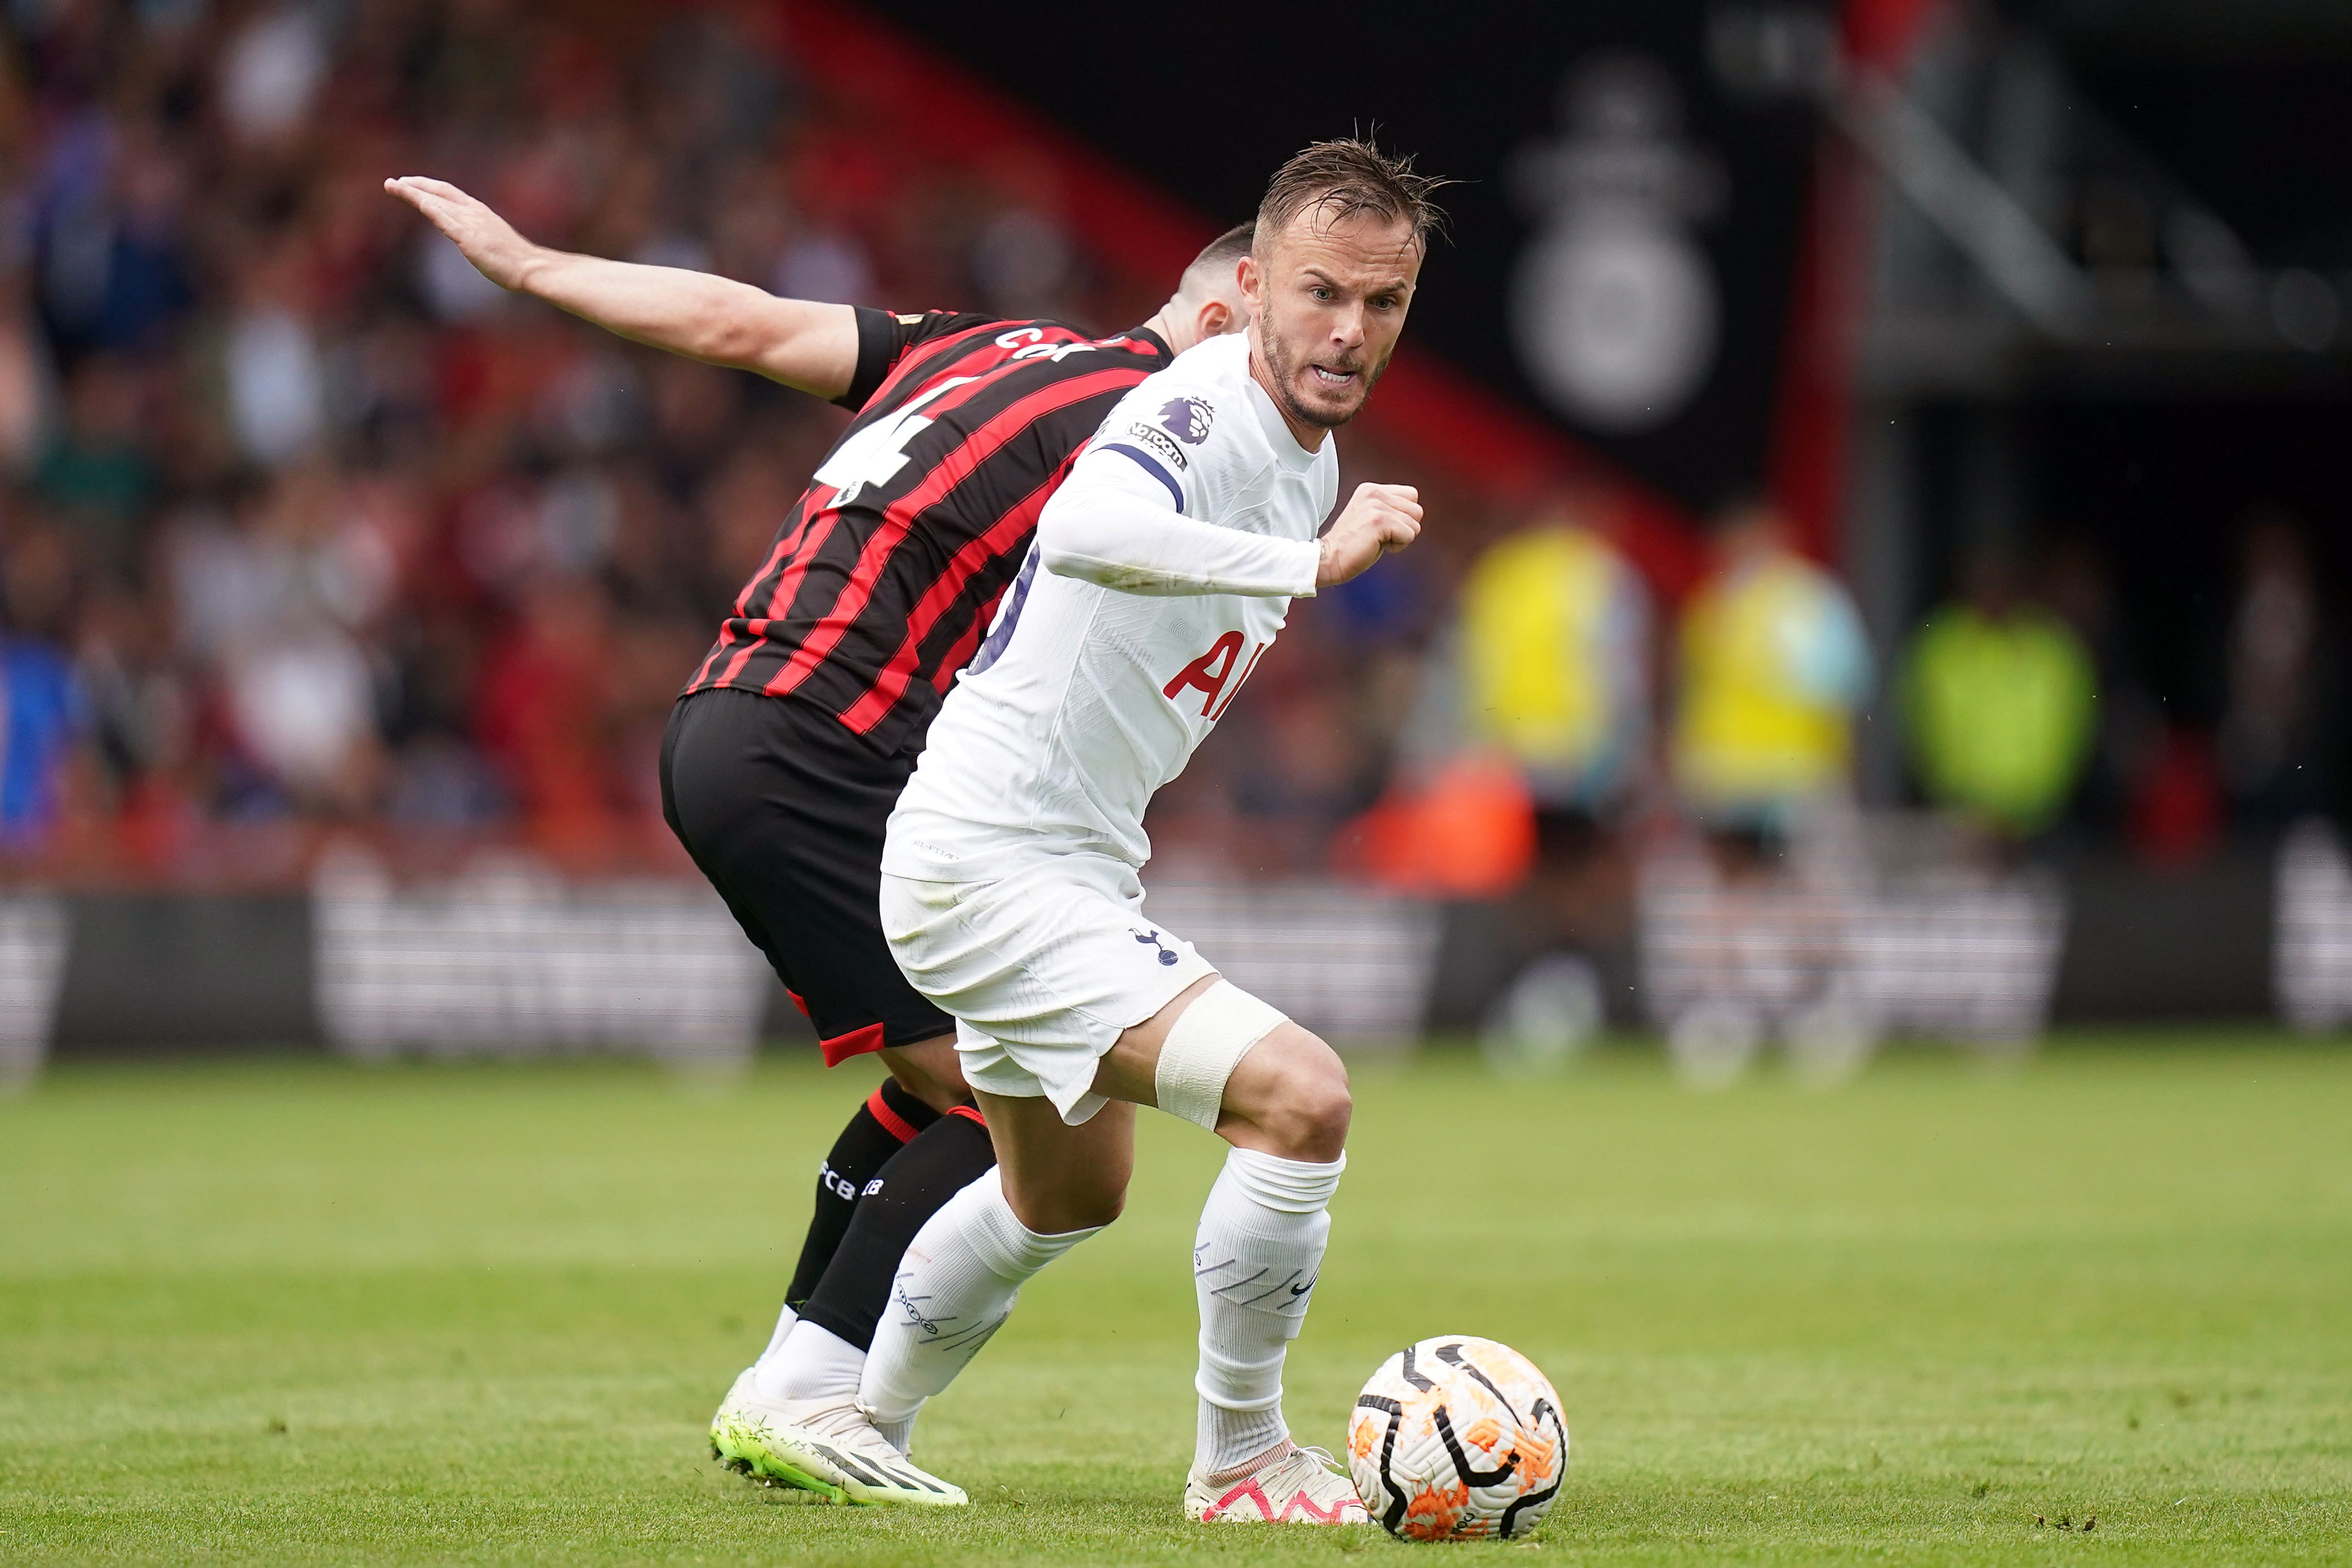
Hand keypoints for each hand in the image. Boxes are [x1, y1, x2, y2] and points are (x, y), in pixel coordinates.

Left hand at [383, 176, 542, 291]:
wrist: (531, 267)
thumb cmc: (518, 262)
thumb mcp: (495, 243)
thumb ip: (481, 238)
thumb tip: (477, 246)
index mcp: (480, 213)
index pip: (449, 193)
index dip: (429, 187)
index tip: (412, 186)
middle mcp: (473, 212)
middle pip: (438, 192)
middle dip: (414, 185)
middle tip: (393, 182)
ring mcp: (470, 223)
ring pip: (435, 201)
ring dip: (412, 192)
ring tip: (391, 185)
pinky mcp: (467, 237)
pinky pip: (443, 217)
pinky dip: (427, 205)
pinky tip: (413, 198)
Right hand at [1316, 482, 1421, 586]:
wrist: (1328, 559)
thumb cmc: (1352, 545)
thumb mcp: (1372, 518)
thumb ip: (1390, 509)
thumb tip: (1417, 512)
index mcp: (1371, 489)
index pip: (1412, 495)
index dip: (1404, 516)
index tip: (1383, 528)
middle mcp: (1374, 493)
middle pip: (1417, 510)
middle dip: (1405, 529)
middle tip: (1380, 537)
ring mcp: (1376, 505)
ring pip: (1414, 525)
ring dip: (1400, 539)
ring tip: (1377, 541)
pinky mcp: (1379, 520)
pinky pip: (1409, 535)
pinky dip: (1397, 547)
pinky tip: (1377, 546)